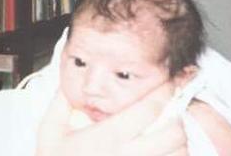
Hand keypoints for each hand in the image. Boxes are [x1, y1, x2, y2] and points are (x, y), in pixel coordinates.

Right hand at [36, 82, 186, 155]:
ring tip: (174, 133)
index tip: (170, 82)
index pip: (147, 109)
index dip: (164, 92)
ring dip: (181, 142)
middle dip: (179, 118)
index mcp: (106, 137)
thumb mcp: (50, 131)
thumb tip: (69, 83)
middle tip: (175, 109)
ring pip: (177, 155)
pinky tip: (168, 152)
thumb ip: (60, 103)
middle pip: (172, 133)